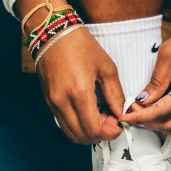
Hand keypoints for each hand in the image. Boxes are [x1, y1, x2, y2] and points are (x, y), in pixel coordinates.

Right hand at [36, 27, 124, 143]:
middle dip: (100, 133)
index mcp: (79, 92)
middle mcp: (62, 101)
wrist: (52, 32)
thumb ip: (115, 95)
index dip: (110, 132)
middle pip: (82, 137)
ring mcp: (52, 103)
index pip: (94, 130)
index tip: (118, 122)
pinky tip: (88, 109)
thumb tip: (121, 113)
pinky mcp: (48, 101)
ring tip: (100, 114)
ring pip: (71, 134)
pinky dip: (77, 123)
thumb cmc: (79, 45)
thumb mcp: (106, 67)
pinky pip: (64, 123)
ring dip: (88, 131)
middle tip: (111, 119)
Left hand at [119, 2, 170, 134]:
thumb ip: (156, 80)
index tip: (126, 117)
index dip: (142, 117)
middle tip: (132, 114)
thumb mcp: (169, 53)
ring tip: (143, 114)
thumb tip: (143, 99)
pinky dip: (170, 119)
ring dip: (160, 124)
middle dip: (149, 123)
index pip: (163, 111)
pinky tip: (157, 111)